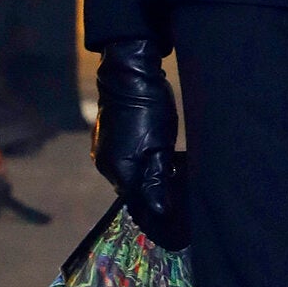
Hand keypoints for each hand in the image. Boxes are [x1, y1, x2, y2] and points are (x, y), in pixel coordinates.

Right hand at [93, 37, 187, 248]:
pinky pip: (128, 161)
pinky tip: (163, 157)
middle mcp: (107, 165)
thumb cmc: (147, 109)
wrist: (129, 72)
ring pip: (132, 175)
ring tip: (175, 172)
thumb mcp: (158, 147)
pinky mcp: (110, 138)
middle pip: (133, 191)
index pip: (137, 203)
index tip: (178, 214)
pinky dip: (144, 163)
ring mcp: (106, 150)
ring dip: (150, 177)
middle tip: (181, 192)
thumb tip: (160, 212)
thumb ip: (158, 181)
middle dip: (155, 194)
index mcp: (118, 171)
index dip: (157, 210)